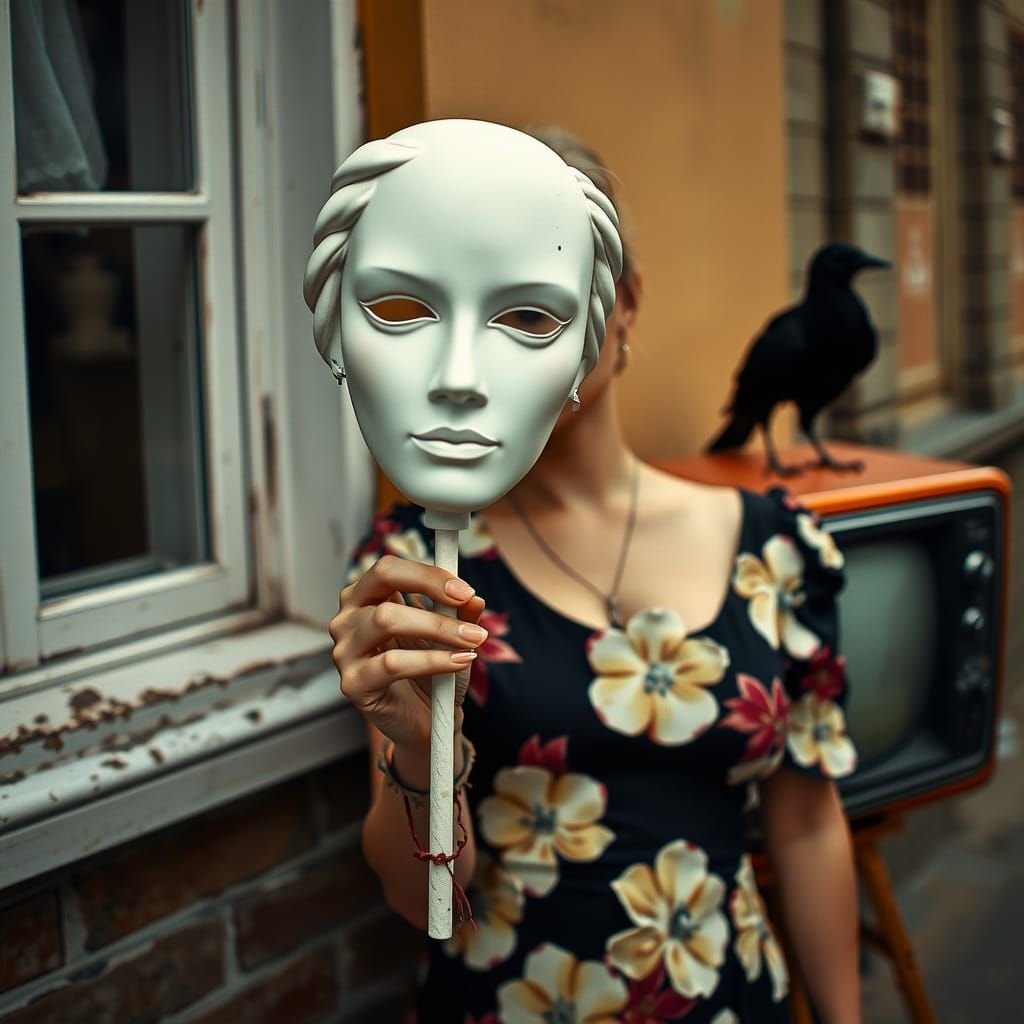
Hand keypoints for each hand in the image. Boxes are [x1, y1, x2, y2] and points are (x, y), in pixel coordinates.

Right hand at [329, 555, 486, 749]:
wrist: (426, 721)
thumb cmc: (432, 672)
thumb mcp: (451, 637)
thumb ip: (460, 615)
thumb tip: (475, 599)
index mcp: (365, 598)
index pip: (388, 568)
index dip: (427, 573)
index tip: (464, 589)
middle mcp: (347, 618)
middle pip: (382, 581)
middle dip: (432, 591)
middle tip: (468, 604)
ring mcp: (344, 650)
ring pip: (386, 619)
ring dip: (438, 627)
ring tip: (471, 641)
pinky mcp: (352, 683)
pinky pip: (393, 663)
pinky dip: (433, 661)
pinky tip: (459, 662)